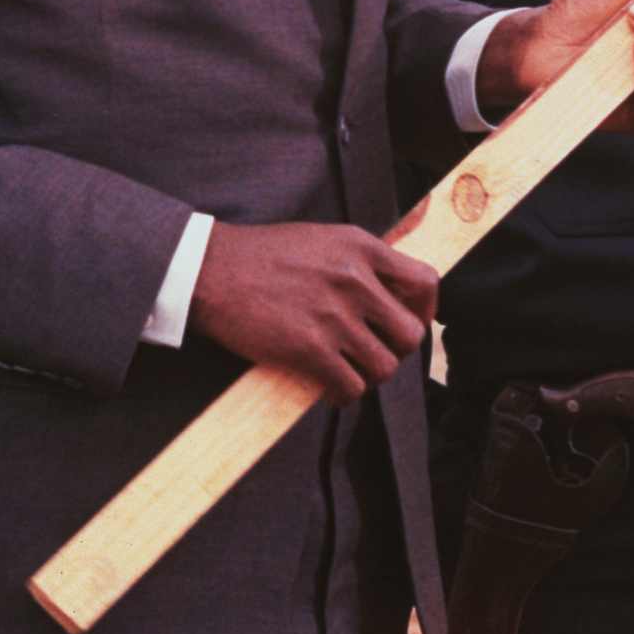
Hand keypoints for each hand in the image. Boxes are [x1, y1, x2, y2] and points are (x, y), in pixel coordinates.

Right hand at [187, 219, 438, 406]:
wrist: (209, 270)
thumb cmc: (261, 256)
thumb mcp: (321, 238)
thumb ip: (359, 260)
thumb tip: (390, 292)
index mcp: (361, 247)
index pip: (425, 282)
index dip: (425, 310)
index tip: (410, 322)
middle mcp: (354, 279)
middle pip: (410, 334)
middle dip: (395, 350)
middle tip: (371, 352)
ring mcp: (334, 315)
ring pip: (384, 367)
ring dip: (369, 376)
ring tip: (348, 372)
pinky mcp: (310, 349)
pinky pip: (350, 387)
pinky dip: (344, 394)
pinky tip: (328, 386)